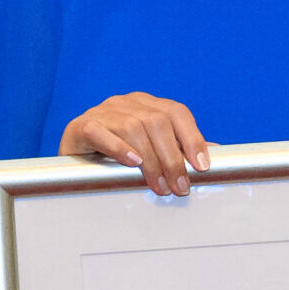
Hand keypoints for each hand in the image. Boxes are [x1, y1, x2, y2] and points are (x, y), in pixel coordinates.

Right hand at [59, 92, 208, 196]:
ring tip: (159, 185)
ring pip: (133, 128)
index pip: (177, 112)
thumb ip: (178, 150)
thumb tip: (215, 154)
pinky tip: (132, 163)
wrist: (73, 162)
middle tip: (179, 187)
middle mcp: (126, 102)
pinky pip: (101, 131)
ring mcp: (103, 111)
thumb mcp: (150, 151)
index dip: (192, 138)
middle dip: (172, 158)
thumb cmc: (115, 158)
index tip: (202, 166)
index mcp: (147, 104)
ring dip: (151, 160)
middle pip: (157, 122)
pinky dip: (119, 147)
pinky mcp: (82, 125)